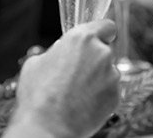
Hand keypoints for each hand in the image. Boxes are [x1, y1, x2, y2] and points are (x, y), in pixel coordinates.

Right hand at [11, 20, 118, 137]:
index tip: (99, 39)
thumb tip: (62, 51)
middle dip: (94, 60)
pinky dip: (100, 96)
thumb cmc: (38, 95)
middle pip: (105, 51)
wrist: (47, 127)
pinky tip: (83, 104)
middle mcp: (101, 53)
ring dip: (97, 79)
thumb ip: (56, 50)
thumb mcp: (36, 62)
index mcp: (82, 38)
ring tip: (77, 94)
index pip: (106, 26)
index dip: (102, 33)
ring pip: (108, 72)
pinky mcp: (116, 95)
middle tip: (76, 75)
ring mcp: (112, 75)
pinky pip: (110, 91)